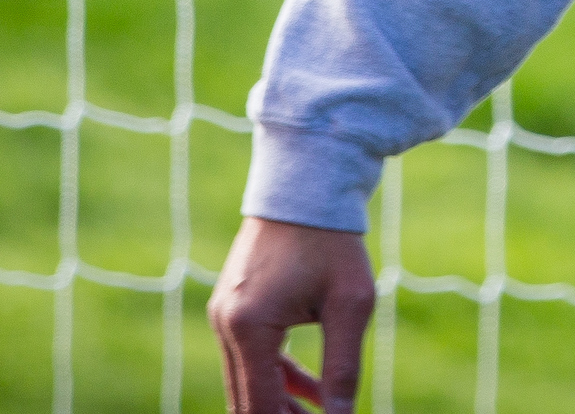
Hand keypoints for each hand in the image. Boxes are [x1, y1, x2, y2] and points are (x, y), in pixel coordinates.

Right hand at [210, 217, 376, 412]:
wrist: (307, 183)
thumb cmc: (333, 242)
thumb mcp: (351, 304)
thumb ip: (343, 367)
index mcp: (249, 327)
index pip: (259, 406)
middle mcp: (225, 323)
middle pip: (246, 399)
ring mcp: (224, 313)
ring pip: (248, 379)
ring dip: (281, 403)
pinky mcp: (233, 304)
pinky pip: (251, 354)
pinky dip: (278, 374)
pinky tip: (312, 392)